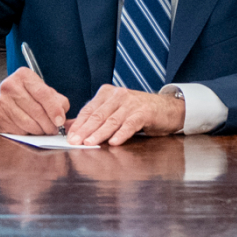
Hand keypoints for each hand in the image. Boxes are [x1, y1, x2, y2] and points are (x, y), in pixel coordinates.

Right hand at [0, 67, 69, 134]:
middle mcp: (10, 86)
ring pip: (29, 123)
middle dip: (49, 124)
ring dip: (40, 131)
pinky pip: (19, 131)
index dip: (54, 109)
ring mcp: (2, 103)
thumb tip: (64, 112)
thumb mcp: (37, 88)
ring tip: (43, 130)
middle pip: (37, 111)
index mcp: (23, 76)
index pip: (43, 94)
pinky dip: (28, 133)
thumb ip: (54, 98)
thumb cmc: (20, 95)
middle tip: (54, 129)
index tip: (61, 120)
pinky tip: (30, 130)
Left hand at [65, 85, 183, 145]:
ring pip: (112, 120)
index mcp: (107, 93)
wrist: (166, 109)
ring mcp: (131, 102)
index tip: (69, 137)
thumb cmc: (137, 112)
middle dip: (84, 130)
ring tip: (89, 143)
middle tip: (74, 142)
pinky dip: (121, 133)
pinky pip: (130, 124)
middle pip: (98, 115)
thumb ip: (94, 118)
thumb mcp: (114, 112)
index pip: (89, 109)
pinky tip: (113, 142)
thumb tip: (70, 127)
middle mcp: (118, 95)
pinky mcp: (144, 112)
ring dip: (99, 133)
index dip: (78, 124)